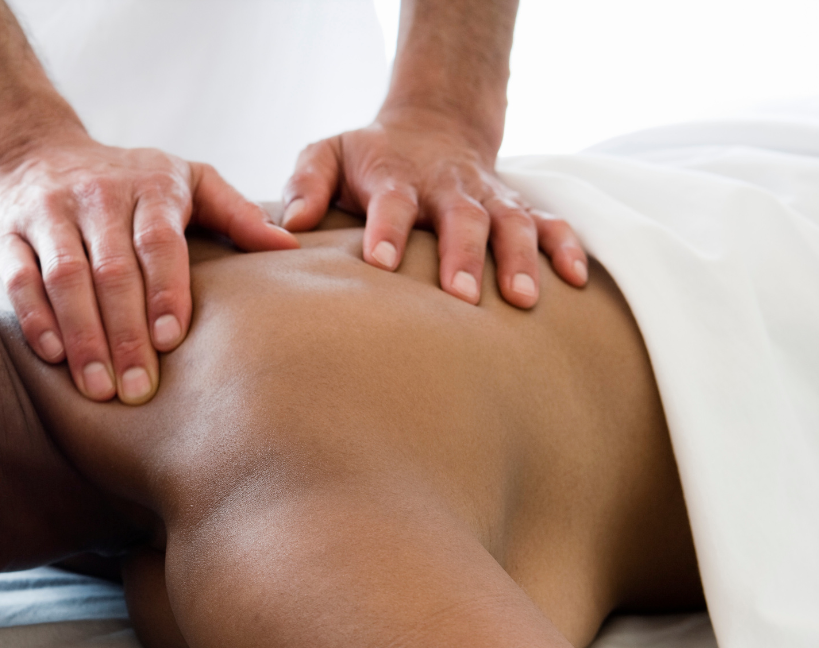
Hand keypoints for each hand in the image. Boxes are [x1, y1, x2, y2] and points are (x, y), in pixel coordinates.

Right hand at [0, 135, 297, 403]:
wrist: (29, 149)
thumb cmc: (125, 179)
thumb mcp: (186, 179)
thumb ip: (235, 213)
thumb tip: (290, 246)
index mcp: (148, 185)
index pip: (158, 241)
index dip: (164, 290)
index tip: (171, 340)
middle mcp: (95, 195)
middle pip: (111, 269)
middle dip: (125, 332)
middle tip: (138, 388)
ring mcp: (45, 213)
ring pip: (64, 278)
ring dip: (82, 336)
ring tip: (99, 387)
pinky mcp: (4, 233)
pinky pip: (18, 278)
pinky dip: (35, 318)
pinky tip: (54, 357)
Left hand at [280, 112, 588, 307]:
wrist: (432, 125)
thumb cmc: (368, 157)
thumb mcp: (327, 153)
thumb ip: (306, 184)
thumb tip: (291, 224)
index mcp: (397, 177)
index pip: (391, 203)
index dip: (388, 230)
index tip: (383, 263)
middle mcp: (448, 187)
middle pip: (461, 219)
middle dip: (463, 257)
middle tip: (462, 298)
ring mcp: (488, 197)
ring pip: (512, 224)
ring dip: (521, 260)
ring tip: (522, 300)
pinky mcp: (517, 208)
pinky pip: (550, 224)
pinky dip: (568, 248)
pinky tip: (577, 282)